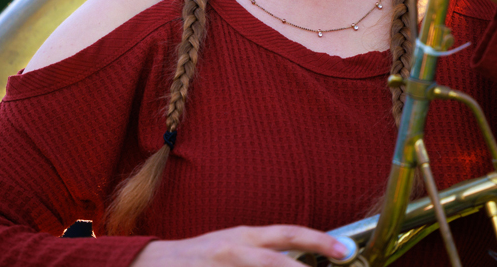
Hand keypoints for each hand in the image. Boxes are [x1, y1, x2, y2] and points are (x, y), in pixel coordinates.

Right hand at [131, 224, 348, 266]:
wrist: (152, 263)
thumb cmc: (202, 256)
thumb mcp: (234, 246)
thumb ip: (266, 252)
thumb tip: (305, 260)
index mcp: (245, 237)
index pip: (288, 234)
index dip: (318, 240)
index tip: (344, 250)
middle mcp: (235, 250)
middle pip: (275, 263)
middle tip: (335, 263)